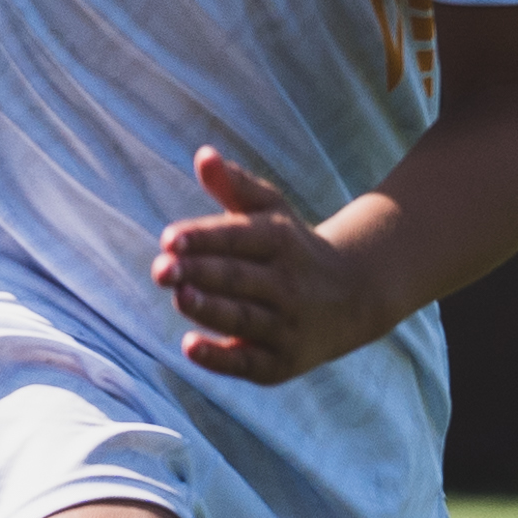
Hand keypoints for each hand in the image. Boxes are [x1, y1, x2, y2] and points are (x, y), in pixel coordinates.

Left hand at [154, 146, 387, 385]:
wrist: (355, 297)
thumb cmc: (293, 248)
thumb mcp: (272, 212)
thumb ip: (235, 186)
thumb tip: (203, 154)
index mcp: (281, 241)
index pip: (239, 238)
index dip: (204, 238)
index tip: (168, 238)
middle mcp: (287, 284)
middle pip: (238, 277)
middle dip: (200, 273)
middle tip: (161, 269)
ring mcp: (286, 325)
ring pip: (243, 317)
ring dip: (210, 309)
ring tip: (179, 296)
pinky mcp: (280, 363)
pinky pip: (248, 363)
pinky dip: (220, 357)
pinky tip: (190, 347)